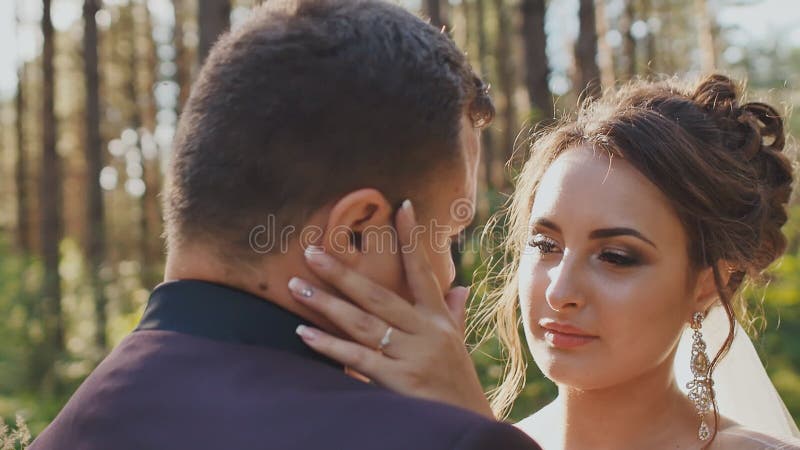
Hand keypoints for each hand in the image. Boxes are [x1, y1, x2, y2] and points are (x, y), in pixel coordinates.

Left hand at [288, 200, 494, 418]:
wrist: (467, 423)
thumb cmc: (457, 384)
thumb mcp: (458, 345)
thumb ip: (453, 314)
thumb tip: (459, 287)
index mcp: (439, 320)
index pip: (424, 273)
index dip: (412, 239)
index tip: (402, 206)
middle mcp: (426, 332)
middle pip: (378, 295)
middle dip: (342, 273)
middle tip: (311, 251)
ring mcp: (412, 355)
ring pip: (362, 322)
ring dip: (325, 303)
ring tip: (296, 286)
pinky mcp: (399, 381)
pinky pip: (357, 357)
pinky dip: (328, 345)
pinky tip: (304, 332)